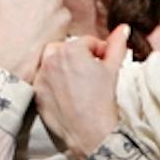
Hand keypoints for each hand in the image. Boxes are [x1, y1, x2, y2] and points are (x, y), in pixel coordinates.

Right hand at [0, 0, 70, 80]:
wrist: (12, 56)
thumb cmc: (1, 27)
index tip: (17, 8)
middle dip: (38, 2)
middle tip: (25, 19)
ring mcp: (56, 0)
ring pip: (55, 2)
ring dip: (49, 12)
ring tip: (34, 27)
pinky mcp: (66, 16)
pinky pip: (63, 16)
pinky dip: (56, 24)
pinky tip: (44, 33)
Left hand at [35, 24, 130, 156]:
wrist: (91, 131)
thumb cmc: (104, 99)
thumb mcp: (113, 69)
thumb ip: (117, 45)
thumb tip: (123, 28)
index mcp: (71, 49)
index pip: (86, 42)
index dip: (98, 52)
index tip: (103, 63)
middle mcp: (51, 59)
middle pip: (64, 48)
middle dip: (77, 56)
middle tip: (89, 72)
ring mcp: (41, 76)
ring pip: (51, 63)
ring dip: (62, 67)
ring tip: (77, 83)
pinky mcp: (36, 93)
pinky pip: (43, 80)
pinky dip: (52, 82)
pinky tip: (66, 94)